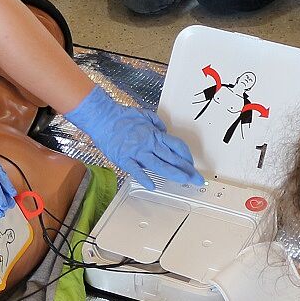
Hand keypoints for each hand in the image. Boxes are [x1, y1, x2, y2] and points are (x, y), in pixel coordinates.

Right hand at [66, 86, 202, 189]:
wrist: (103, 118)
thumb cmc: (122, 117)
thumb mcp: (145, 115)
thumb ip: (157, 123)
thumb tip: (165, 130)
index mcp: (155, 134)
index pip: (177, 146)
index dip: (187, 157)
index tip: (191, 165)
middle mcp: (149, 143)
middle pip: (172, 158)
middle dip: (187, 169)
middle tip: (196, 178)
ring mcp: (137, 152)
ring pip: (159, 165)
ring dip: (173, 173)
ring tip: (184, 181)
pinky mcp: (125, 158)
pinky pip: (136, 170)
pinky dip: (144, 178)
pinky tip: (152, 185)